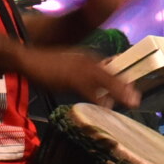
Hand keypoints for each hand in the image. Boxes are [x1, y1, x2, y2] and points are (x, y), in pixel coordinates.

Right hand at [22, 46, 138, 108]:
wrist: (28, 58)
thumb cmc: (46, 65)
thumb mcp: (69, 67)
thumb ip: (83, 74)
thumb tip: (94, 86)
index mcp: (88, 58)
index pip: (110, 68)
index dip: (122, 80)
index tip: (133, 89)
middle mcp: (87, 60)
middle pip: (111, 74)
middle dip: (124, 86)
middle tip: (136, 98)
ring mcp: (79, 68)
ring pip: (104, 80)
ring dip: (118, 91)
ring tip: (130, 102)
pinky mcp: (70, 77)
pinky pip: (88, 88)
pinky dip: (98, 97)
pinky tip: (106, 105)